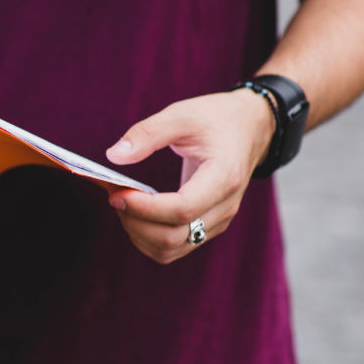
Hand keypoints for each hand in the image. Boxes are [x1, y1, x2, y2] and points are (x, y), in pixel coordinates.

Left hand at [104, 89, 273, 263]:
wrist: (250, 127)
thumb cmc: (216, 118)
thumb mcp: (182, 115)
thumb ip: (147, 133)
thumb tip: (113, 156)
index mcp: (224, 177)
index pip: (182, 210)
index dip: (144, 208)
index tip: (116, 192)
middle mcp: (225, 206)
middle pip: (173, 236)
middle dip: (135, 221)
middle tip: (113, 194)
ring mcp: (218, 220)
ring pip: (171, 248)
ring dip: (138, 232)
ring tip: (123, 202)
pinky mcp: (208, 226)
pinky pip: (174, 246)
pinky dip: (147, 237)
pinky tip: (135, 213)